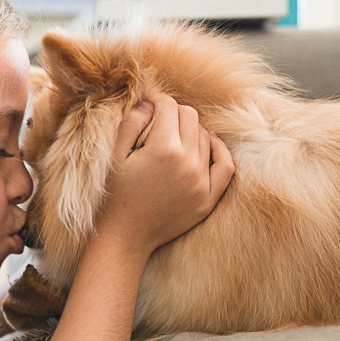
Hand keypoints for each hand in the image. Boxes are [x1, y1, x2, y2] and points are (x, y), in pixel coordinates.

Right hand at [96, 95, 233, 258]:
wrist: (125, 238)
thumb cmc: (114, 196)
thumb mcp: (114, 156)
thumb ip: (131, 124)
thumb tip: (149, 102)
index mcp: (163, 149)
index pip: (170, 106)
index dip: (157, 102)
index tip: (149, 108)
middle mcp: (187, 163)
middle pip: (190, 117)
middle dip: (174, 114)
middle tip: (159, 123)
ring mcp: (201, 182)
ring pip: (205, 137)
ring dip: (190, 132)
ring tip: (172, 139)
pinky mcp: (208, 198)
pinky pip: (225, 165)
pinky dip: (219, 150)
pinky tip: (208, 143)